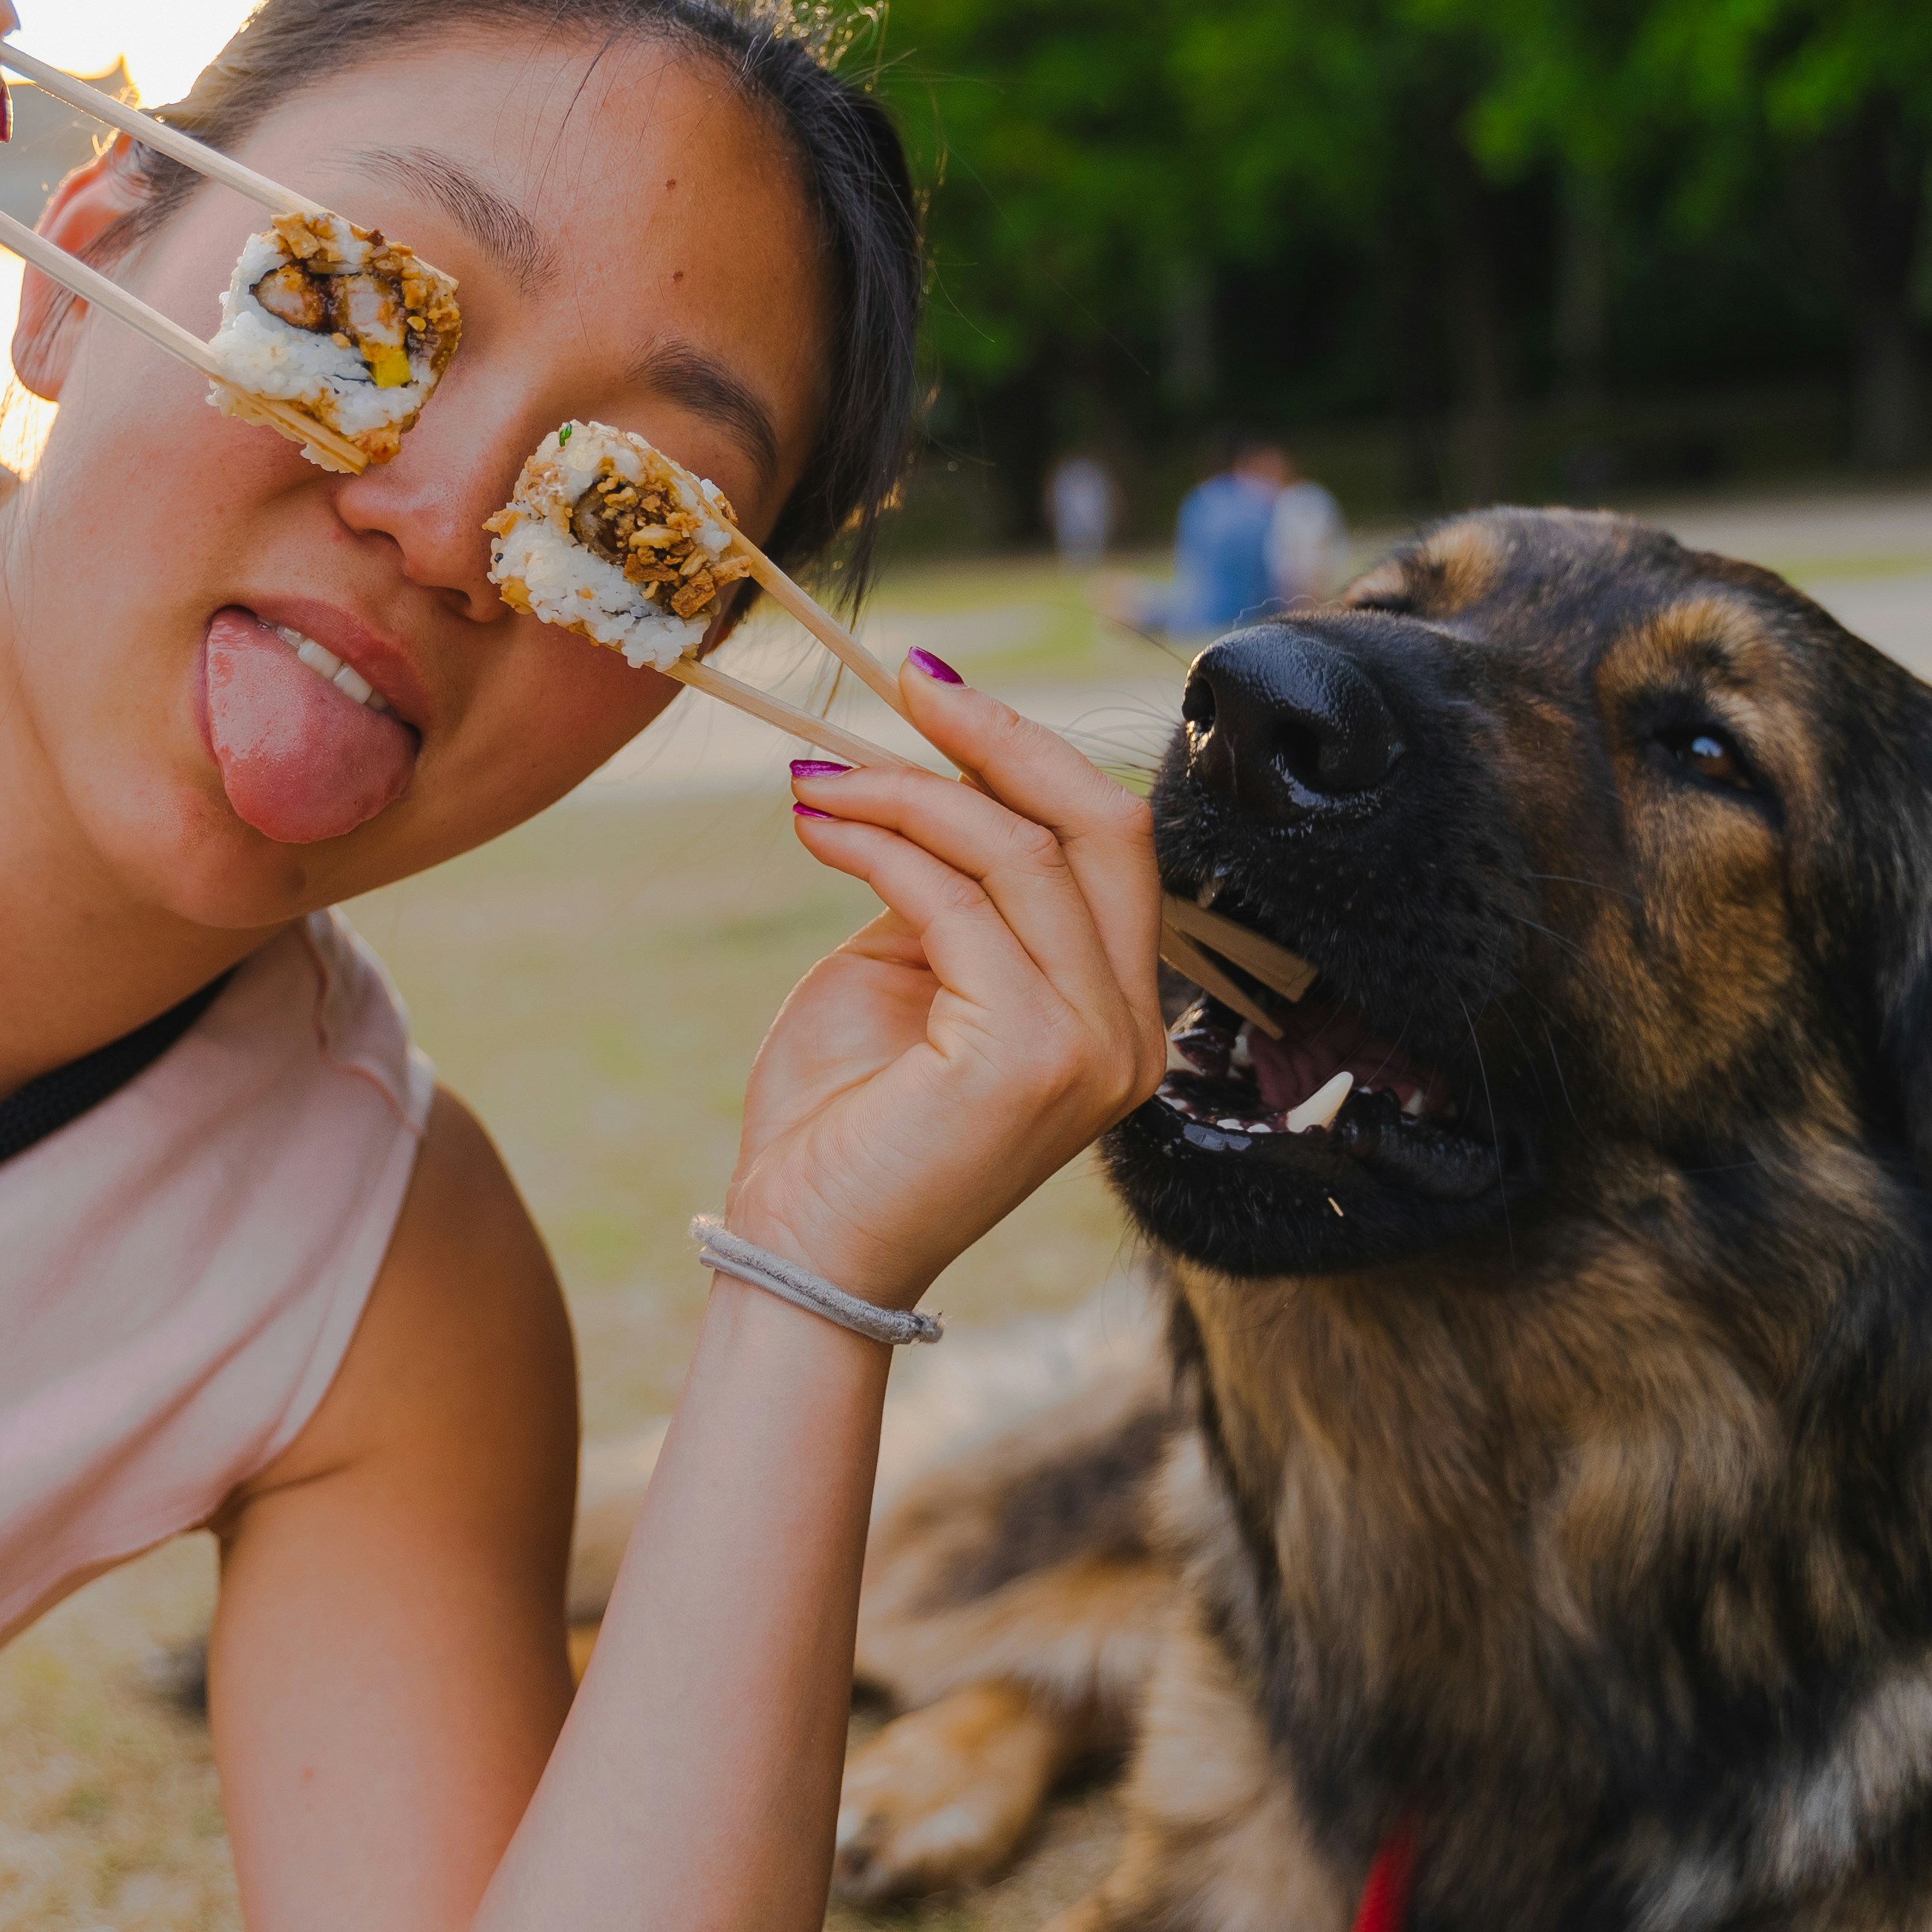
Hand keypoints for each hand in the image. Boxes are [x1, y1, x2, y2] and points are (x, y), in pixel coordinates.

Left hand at [725, 662, 1167, 1310]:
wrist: (800, 1249)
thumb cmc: (842, 1120)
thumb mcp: (908, 972)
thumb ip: (948, 889)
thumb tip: (934, 774)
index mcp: (1116, 1014)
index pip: (1107, 844)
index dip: (1027, 750)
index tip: (931, 689)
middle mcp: (1131, 1035)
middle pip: (1103, 827)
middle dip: (1000, 738)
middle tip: (904, 682)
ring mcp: (1093, 1049)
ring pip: (1020, 853)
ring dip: (906, 793)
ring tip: (815, 781)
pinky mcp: (1031, 1057)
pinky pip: (957, 900)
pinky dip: (880, 842)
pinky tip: (815, 826)